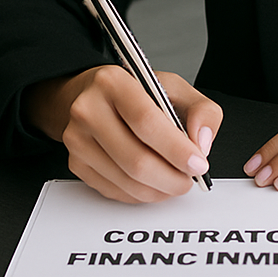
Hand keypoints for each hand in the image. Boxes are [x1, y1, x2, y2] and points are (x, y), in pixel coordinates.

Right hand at [24, 66, 222, 202]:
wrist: (92, 97)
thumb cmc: (136, 92)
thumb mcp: (174, 87)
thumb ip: (200, 109)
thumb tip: (201, 143)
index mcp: (113, 82)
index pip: (146, 122)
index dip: (176, 148)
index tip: (198, 163)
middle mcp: (88, 109)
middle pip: (135, 158)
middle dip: (171, 177)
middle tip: (190, 179)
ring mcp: (77, 139)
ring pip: (125, 180)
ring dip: (158, 190)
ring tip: (176, 182)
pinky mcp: (76, 163)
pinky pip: (113, 190)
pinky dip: (140, 194)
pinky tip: (155, 184)